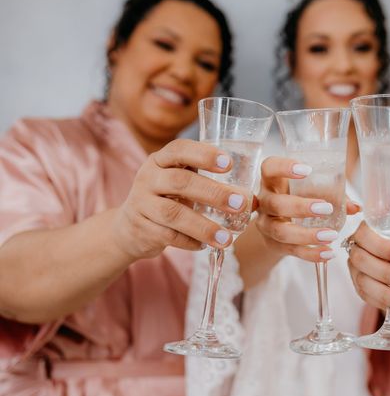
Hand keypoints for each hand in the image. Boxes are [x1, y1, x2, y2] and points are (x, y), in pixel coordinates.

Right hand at [112, 139, 249, 259]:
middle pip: (180, 182)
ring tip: (227, 238)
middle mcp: (148, 177)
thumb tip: (254, 201)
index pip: (179, 149)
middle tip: (240, 204)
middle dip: (213, 193)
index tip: (229, 163)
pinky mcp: (141, 228)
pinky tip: (205, 245)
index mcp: (161, 160)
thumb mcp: (183, 183)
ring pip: (174, 213)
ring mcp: (141, 203)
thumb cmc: (167, 198)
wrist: (128, 227)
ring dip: (204, 227)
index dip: (204, 154)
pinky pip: (169, 236)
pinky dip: (190, 242)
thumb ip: (212, 184)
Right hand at [256, 156, 358, 262]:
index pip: (269, 167)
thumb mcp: (310, 191)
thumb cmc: (298, 199)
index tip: (307, 170)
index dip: (284, 167)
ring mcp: (266, 224)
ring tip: (331, 235)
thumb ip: (332, 195)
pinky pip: (290, 250)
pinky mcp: (273, 244)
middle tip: (326, 208)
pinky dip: (311, 254)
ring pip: (281, 231)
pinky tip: (328, 253)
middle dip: (301, 207)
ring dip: (307, 235)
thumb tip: (355, 207)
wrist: (279, 226)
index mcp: (273, 181)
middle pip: (276, 204)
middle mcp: (265, 201)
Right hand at [347, 221, 389, 314]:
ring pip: (364, 283)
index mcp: (364, 231)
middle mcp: (354, 249)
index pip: (366, 236)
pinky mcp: (357, 287)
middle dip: (389, 274)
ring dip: (389, 295)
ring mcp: (354, 269)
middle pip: (362, 261)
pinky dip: (387, 304)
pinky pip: (367, 297)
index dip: (385, 248)